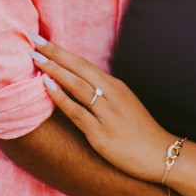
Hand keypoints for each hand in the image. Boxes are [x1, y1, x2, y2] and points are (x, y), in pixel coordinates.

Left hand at [29, 35, 172, 182]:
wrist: (161, 155)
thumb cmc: (139, 131)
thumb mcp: (124, 104)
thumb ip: (104, 94)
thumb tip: (78, 85)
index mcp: (115, 86)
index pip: (83, 63)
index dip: (62, 52)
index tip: (42, 40)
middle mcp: (111, 94)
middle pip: (79, 68)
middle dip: (55, 53)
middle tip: (34, 40)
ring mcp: (107, 113)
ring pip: (77, 85)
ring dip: (54, 70)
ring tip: (35, 59)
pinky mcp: (101, 134)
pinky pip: (77, 112)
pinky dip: (62, 98)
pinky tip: (48, 87)